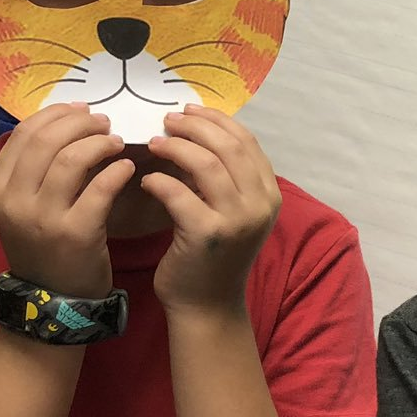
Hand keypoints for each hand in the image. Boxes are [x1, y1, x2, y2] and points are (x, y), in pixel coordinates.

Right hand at [0, 105, 134, 298]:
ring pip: (72, 159)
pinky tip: (126, 168)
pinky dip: (116, 171)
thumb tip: (64, 123)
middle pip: (46, 140)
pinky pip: (99, 189)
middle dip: (79, 123)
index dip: (54, 115)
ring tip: (115, 142)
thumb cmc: (44, 247)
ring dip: (99, 142)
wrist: (53, 300)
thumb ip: (34, 171)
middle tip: (103, 122)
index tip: (79, 110)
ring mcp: (44, 218)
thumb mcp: (23, 208)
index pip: (23, 135)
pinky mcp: (76, 233)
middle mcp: (15, 201)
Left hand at [143, 107, 280, 312]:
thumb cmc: (213, 257)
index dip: (217, 120)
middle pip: (228, 146)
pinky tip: (147, 180)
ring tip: (155, 143)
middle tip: (167, 120)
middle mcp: (260, 205)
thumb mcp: (232, 213)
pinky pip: (179, 193)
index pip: (247, 141)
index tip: (189, 110)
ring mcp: (236, 220)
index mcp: (269, 195)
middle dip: (194, 126)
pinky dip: (160, 181)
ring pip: (207, 164)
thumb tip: (198, 130)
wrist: (206, 306)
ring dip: (176, 147)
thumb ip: (227, 178)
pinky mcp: (207, 234)